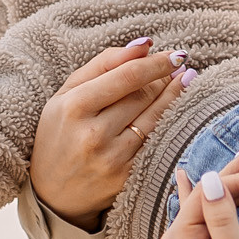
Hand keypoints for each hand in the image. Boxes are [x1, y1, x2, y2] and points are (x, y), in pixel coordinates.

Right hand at [29, 38, 199, 227]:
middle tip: (179, 63)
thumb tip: (143, 46)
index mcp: (74, 107)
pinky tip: (178, 108)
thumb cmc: (59, 134)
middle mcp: (93, 133)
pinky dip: (169, 122)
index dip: (156, 63)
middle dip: (165, 76)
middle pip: (143, 95)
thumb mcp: (66, 95)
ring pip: (154, 117)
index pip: (126, 76)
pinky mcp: (126, 176)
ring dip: (175, 95)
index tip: (175, 53)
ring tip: (185, 78)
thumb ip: (102, 65)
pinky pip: (155, 141)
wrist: (52, 193)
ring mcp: (112, 158)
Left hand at [154, 158, 238, 238]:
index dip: (238, 179)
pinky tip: (193, 180)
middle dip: (233, 177)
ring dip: (227, 186)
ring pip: (203, 206)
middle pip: (201, 198)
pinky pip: (200, 219)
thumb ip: (222, 220)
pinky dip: (213, 201)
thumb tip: (209, 179)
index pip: (205, 196)